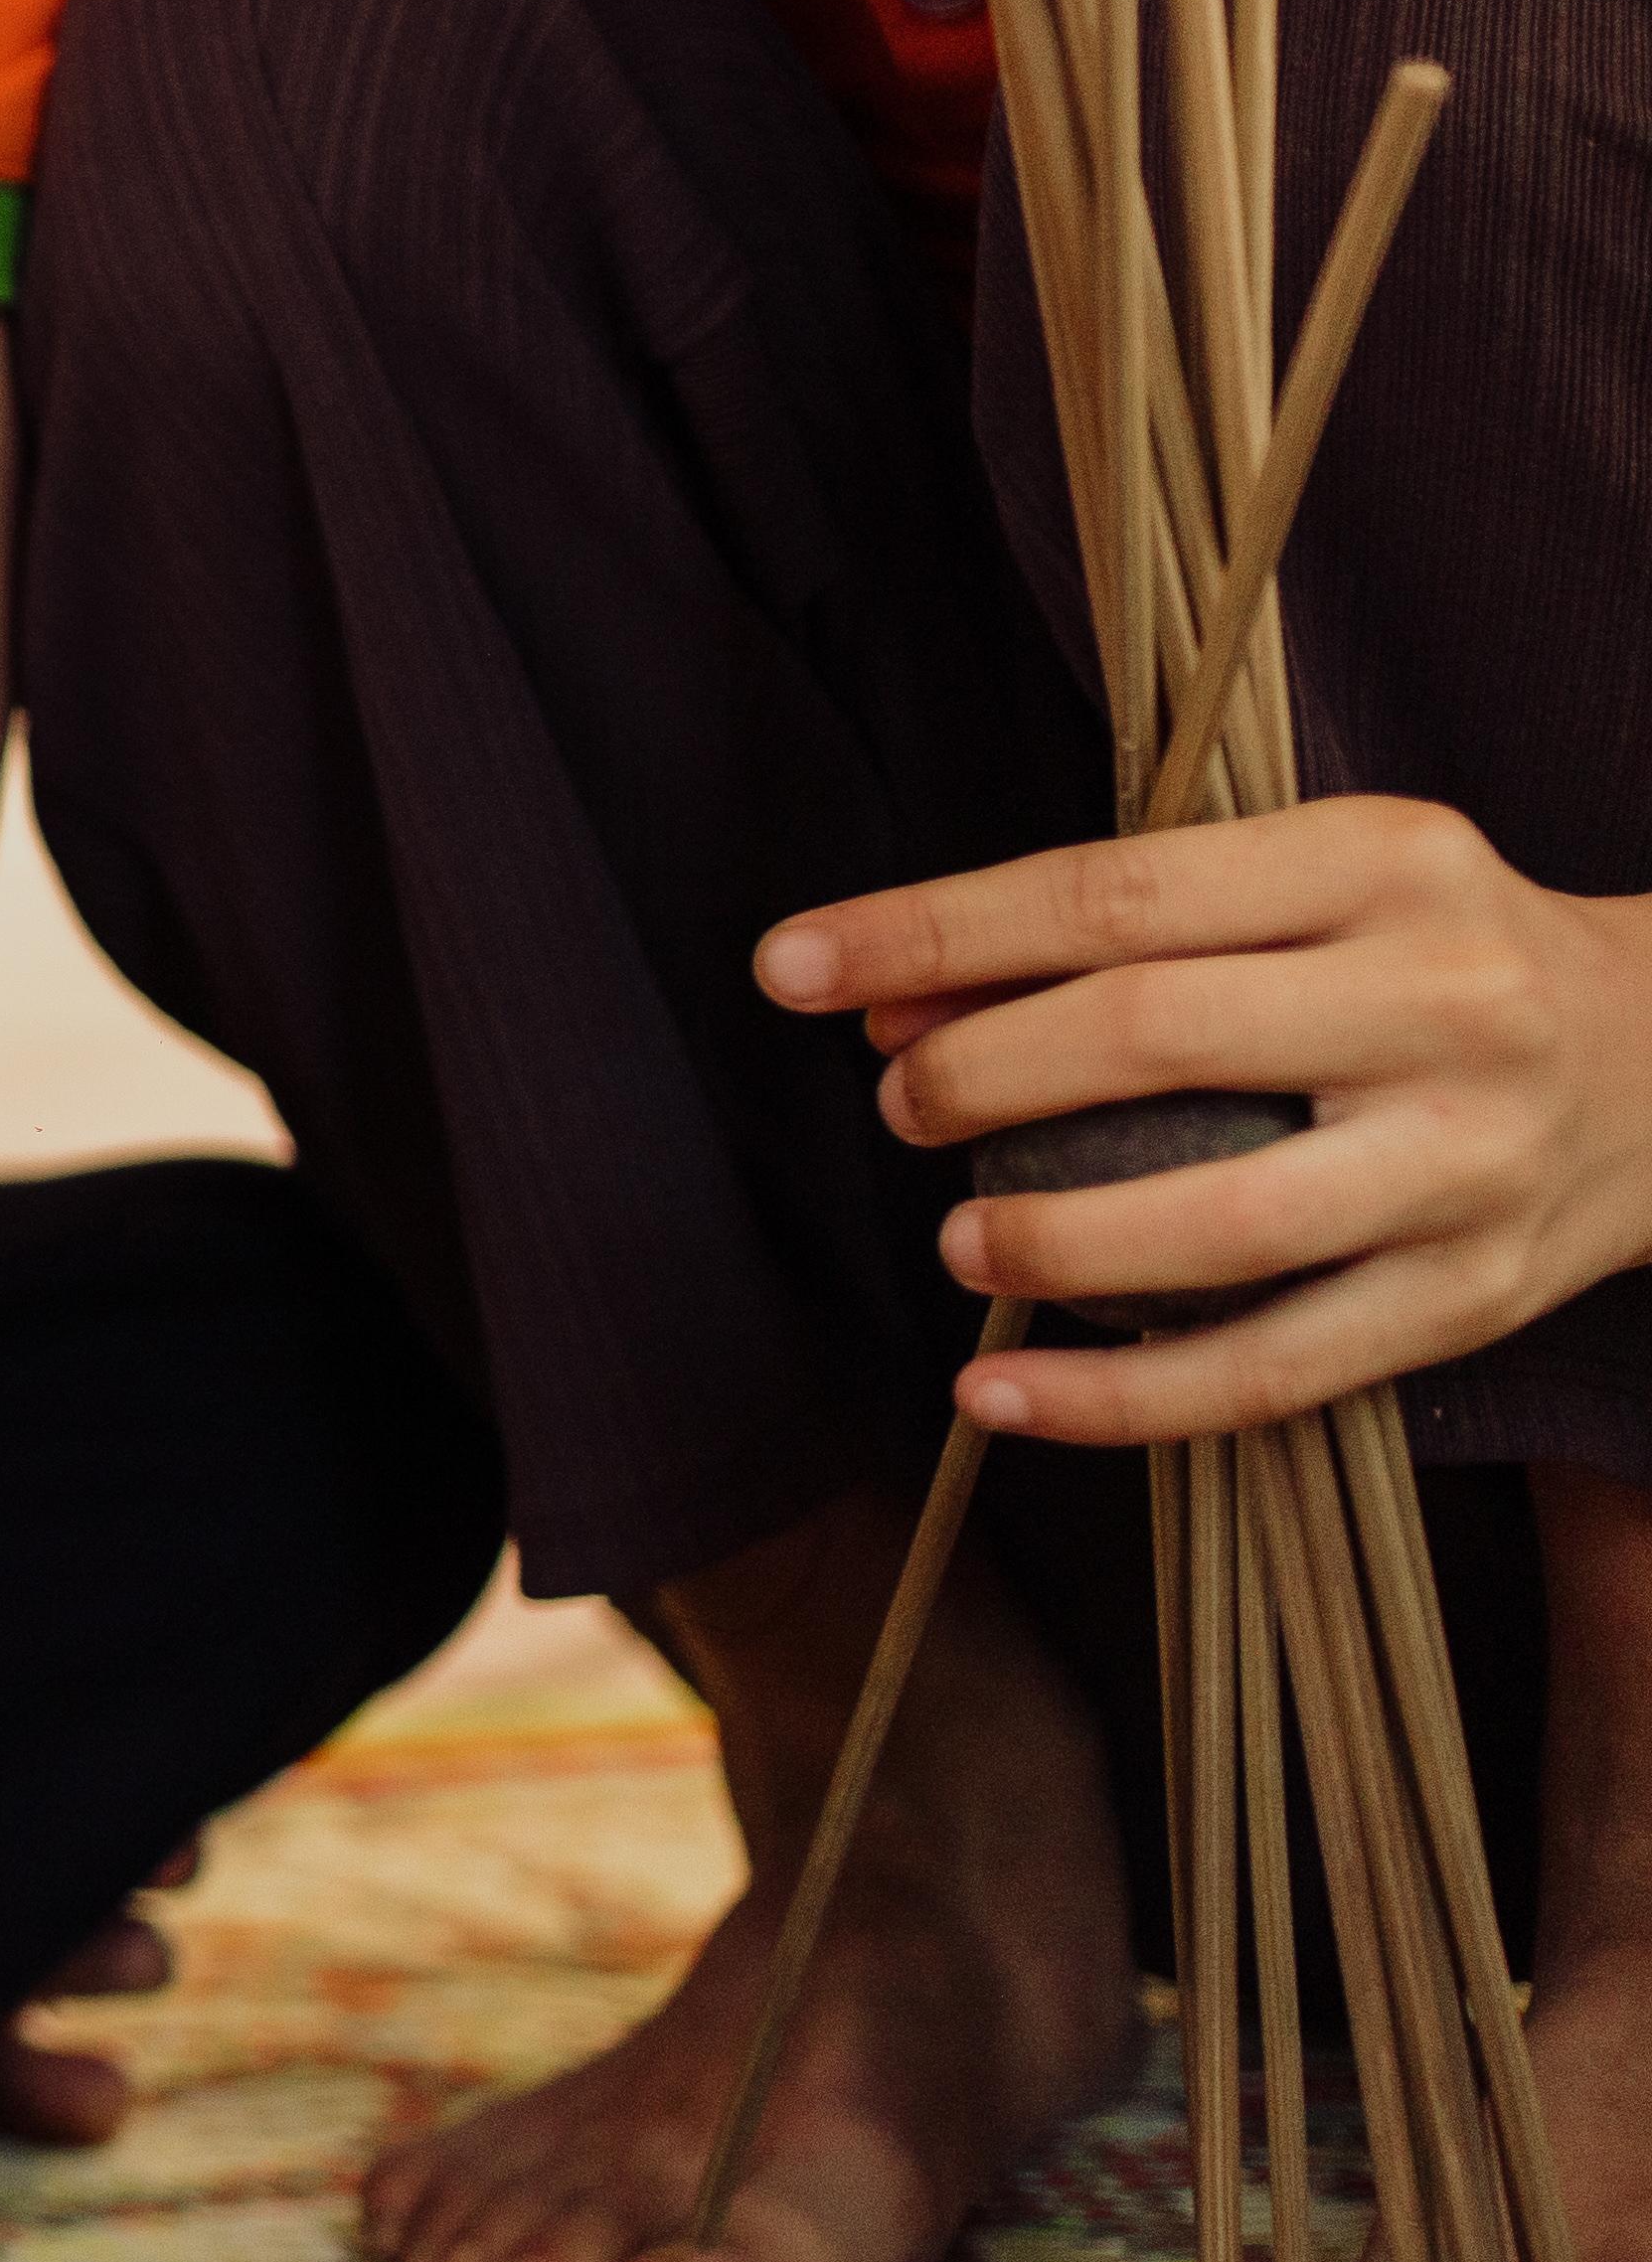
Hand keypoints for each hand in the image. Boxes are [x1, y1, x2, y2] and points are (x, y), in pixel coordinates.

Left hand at [760, 798, 1651, 1441]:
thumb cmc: (1429, 958)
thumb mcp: (1302, 890)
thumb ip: (1112, 929)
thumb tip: (882, 996)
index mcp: (1385, 861)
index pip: (1113, 892)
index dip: (932, 931)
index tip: (790, 967)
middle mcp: (1444, 999)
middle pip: (1149, 1038)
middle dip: (976, 1078)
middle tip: (901, 1104)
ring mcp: (1467, 1159)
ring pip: (1213, 1223)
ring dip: (1040, 1240)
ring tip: (955, 1241)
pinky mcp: (1473, 1297)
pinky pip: (1270, 1371)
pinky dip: (1114, 1399)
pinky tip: (997, 1397)